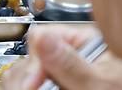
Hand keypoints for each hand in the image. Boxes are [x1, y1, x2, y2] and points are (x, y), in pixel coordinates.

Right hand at [0, 26, 121, 89]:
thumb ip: (72, 64)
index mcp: (83, 43)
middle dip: (28, 76)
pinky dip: (24, 87)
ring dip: (22, 83)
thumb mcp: (100, 85)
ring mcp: (57, 71)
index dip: (36, 60)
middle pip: (29, 55)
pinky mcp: (50, 84)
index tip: (35, 82)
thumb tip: (44, 38)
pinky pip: (25, 82)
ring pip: (21, 71)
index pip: (42, 36)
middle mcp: (66, 54)